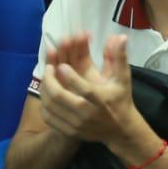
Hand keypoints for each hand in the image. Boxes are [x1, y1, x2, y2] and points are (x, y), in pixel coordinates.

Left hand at [37, 33, 142, 148]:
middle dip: (50, 80)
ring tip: (47, 77)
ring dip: (45, 90)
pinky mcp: (70, 132)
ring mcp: (77, 124)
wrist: (121, 130)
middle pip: (60, 98)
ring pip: (51, 107)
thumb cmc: (121, 99)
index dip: (70, 76)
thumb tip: (120, 36)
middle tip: (49, 67)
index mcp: (101, 100)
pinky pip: (49, 119)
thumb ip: (119, 57)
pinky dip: (44, 106)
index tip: (62, 65)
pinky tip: (46, 95)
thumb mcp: (123, 78)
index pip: (84, 89)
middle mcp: (87, 114)